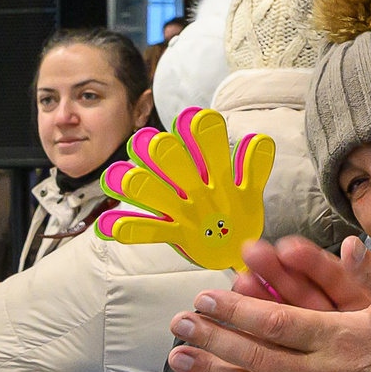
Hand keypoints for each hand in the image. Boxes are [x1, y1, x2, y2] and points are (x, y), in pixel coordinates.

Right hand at [97, 106, 274, 271]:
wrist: (233, 251)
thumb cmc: (236, 214)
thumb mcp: (248, 190)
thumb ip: (254, 167)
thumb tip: (261, 140)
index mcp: (207, 171)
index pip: (199, 147)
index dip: (196, 133)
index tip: (197, 120)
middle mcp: (189, 186)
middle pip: (171, 162)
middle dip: (164, 152)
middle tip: (158, 144)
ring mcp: (180, 210)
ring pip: (153, 192)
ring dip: (139, 184)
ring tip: (128, 178)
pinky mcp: (173, 234)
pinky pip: (145, 231)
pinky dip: (125, 228)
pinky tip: (109, 226)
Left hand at [167, 237, 370, 371]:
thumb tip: (350, 246)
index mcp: (338, 337)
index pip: (276, 322)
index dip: (237, 311)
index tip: (206, 298)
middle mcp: (319, 371)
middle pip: (255, 354)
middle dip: (212, 338)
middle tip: (179, 324)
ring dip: (212, 369)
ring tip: (178, 357)